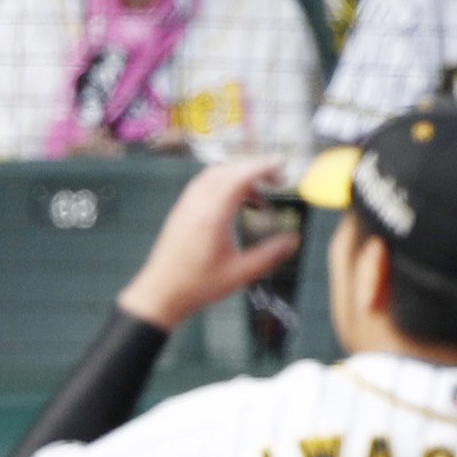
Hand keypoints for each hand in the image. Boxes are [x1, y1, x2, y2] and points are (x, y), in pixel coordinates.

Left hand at [117, 156, 300, 332]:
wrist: (162, 290)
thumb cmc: (201, 284)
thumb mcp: (242, 273)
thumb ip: (270, 254)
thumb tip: (294, 240)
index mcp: (213, 215)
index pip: (239, 177)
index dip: (263, 167)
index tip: (282, 165)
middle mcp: (198, 202)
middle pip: (228, 169)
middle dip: (254, 166)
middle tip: (278, 177)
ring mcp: (187, 203)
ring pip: (215, 173)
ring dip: (239, 173)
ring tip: (261, 189)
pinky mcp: (183, 208)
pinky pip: (206, 183)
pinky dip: (226, 181)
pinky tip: (238, 199)